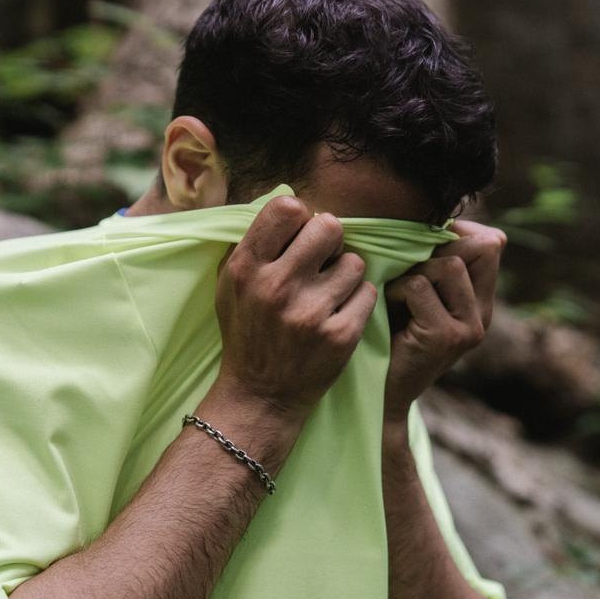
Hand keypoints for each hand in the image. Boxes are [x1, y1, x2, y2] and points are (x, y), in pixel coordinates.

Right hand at [213, 195, 377, 434]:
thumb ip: (256, 243)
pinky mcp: (340, 336)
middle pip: (329, 226)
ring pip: (354, 262)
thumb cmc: (248, 331)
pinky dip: (358, 301)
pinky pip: (368, 293)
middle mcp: (276, 287)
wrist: (260, 395)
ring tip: (329, 293)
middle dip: (330, 240)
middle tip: (323, 260)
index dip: (300, 217)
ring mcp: (310, 313)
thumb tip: (291, 203)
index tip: (300, 236)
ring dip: (346, 274)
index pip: (287, 207)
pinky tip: (339, 313)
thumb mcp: (231, 284)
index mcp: (246, 268)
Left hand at [383, 220, 505, 424]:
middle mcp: (483, 315)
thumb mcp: (418, 295)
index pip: (491, 243)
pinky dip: (396, 292)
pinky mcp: (445, 337)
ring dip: (412, 273)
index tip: (425, 248)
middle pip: (475, 247)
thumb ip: (435, 263)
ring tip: (398, 298)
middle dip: (432, 253)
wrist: (380, 395)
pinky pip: (419, 287)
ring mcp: (469, 328)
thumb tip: (453, 223)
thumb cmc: (389, 335)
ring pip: (447, 264)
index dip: (458, 234)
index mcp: (481, 303)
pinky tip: (390, 312)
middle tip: (407, 279)